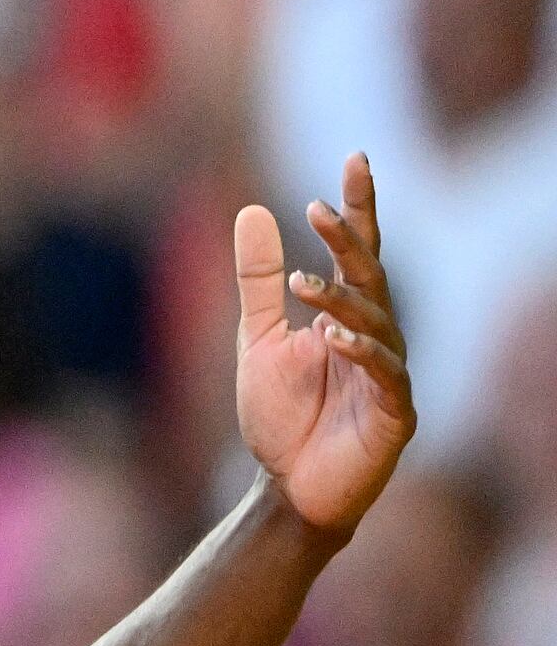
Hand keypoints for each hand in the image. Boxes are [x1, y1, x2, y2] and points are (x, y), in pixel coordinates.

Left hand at [233, 153, 415, 538]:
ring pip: (376, 322)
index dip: (358, 208)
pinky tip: (333, 338)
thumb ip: (258, 282)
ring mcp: (388, 373)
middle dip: (348, 242)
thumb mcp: (259, 340)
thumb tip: (251, 212)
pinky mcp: (393, 412)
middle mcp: (376, 336)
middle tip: (319, 212)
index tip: (355, 158)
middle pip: (370, 277)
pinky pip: (385, 374)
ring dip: (340, 300)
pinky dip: (361, 352)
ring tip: (303, 285)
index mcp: (347, 316)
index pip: (358, 251)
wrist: (288, 487)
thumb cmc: (280, 418)